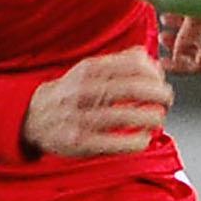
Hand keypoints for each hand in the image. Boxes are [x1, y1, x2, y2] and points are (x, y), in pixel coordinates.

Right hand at [23, 48, 172, 157]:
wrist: (33, 117)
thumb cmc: (70, 94)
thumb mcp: (87, 70)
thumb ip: (117, 63)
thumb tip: (147, 57)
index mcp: (88, 71)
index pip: (128, 65)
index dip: (152, 72)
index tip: (161, 79)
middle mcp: (83, 92)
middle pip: (129, 89)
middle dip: (156, 94)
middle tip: (167, 99)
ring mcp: (80, 119)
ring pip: (122, 117)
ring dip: (148, 117)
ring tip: (158, 117)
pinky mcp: (79, 143)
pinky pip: (112, 144)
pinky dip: (133, 142)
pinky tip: (143, 139)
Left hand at [161, 2, 200, 74]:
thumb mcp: (198, 10)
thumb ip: (188, 37)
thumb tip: (180, 54)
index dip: (181, 67)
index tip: (164, 62)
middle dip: (181, 46)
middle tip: (163, 40)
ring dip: (186, 28)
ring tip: (167, 20)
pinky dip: (197, 12)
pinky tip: (182, 3)